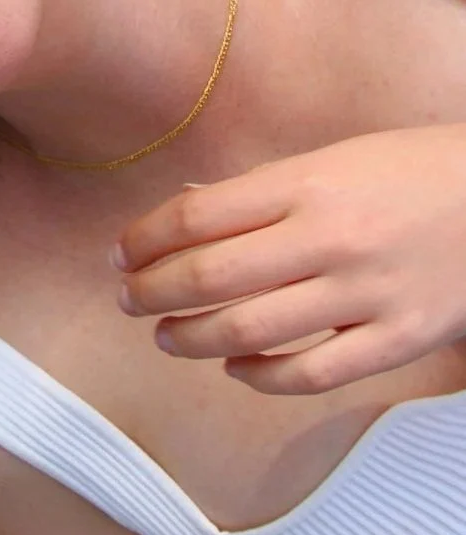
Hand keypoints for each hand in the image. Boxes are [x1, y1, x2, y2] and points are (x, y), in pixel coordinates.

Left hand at [112, 125, 465, 393]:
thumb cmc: (412, 172)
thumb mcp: (334, 159)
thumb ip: (261, 189)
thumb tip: (187, 206)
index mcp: (307, 183)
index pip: (197, 216)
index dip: (145, 239)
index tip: (121, 253)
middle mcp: (331, 238)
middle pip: (211, 276)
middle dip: (152, 293)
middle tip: (129, 300)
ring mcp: (367, 294)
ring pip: (252, 331)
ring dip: (192, 338)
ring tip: (167, 336)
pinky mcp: (400, 339)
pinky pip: (314, 374)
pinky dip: (262, 375)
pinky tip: (236, 365)